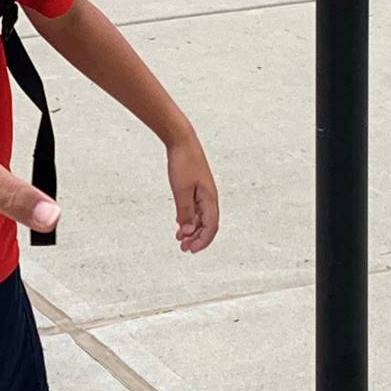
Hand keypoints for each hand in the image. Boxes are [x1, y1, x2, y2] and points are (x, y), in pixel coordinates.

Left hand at [167, 132, 218, 253]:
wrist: (181, 140)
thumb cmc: (183, 163)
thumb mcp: (181, 191)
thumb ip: (185, 213)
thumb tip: (188, 232)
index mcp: (210, 198)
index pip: (211, 227)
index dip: (203, 241)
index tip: (191, 250)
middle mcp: (209, 197)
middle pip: (207, 224)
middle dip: (197, 238)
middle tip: (183, 248)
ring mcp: (203, 192)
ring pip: (201, 218)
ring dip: (192, 230)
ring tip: (180, 240)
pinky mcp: (196, 187)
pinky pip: (196, 209)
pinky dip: (189, 219)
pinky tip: (180, 224)